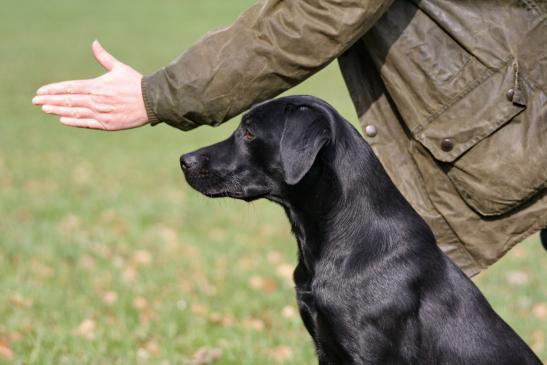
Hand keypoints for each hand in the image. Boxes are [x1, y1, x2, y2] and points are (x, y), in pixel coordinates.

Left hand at [32, 40, 148, 129]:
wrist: (152, 101)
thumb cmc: (136, 83)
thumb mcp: (120, 68)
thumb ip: (104, 58)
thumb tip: (94, 43)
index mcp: (97, 86)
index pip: (70, 88)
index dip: (53, 89)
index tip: (41, 91)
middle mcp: (97, 100)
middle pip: (68, 100)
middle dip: (50, 100)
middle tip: (35, 101)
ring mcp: (102, 113)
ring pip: (75, 112)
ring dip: (58, 110)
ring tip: (45, 109)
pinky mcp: (108, 124)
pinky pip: (87, 124)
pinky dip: (74, 122)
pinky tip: (63, 120)